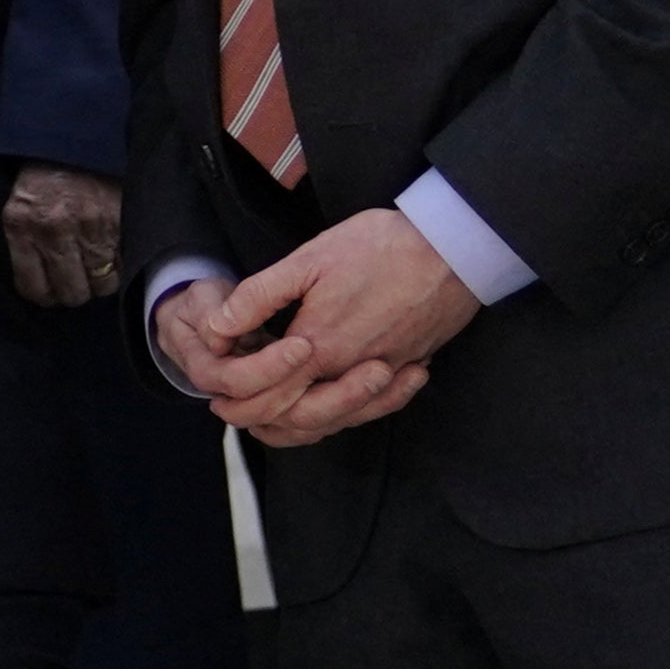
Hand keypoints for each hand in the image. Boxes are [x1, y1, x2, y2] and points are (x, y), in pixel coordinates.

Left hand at [1, 164, 126, 312]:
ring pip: (101, 286)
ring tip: (94, 263)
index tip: (50, 290)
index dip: (44, 295)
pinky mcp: (118, 223)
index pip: (33, 288)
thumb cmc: (43, 177)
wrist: (72, 138)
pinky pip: (122, 265)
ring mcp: (89, 227)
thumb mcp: (20, 206)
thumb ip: (26, 245)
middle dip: (73, 291)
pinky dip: (119, 266)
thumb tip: (43, 289)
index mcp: (21, 225)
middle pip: (71, 293)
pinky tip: (110, 251)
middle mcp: (54, 229)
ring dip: (99, 280)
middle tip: (75, 278)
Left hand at [153, 206, 471, 446]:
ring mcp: (386, 373)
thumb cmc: (378, 247)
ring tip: (273, 414)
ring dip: (302, 422)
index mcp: (322, 346)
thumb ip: (260, 297)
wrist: (451, 248)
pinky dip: (345, 413)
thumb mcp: (308, 261)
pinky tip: (331, 403)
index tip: (218, 395)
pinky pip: (374, 408)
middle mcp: (353, 371)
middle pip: (302, 418)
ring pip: (339, 419)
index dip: (238, 398)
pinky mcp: (408, 367)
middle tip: (235, 410)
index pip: (270, 393)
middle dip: (262, 418)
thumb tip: (218, 326)